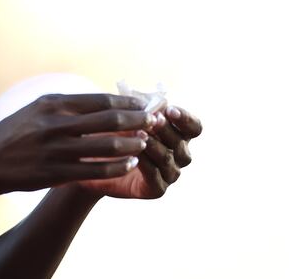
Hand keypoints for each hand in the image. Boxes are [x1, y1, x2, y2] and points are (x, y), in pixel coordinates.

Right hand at [0, 93, 153, 197]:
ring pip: (105, 145)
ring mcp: (56, 150)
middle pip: (107, 120)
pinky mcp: (56, 173)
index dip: (125, 101)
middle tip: (154, 120)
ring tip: (145, 142)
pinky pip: (95, 170)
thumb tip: (100, 102)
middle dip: (135, 119)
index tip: (143, 103)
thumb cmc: (14, 134)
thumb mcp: (35, 110)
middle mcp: (55, 124)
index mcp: (51, 104)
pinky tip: (129, 163)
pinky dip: (116, 166)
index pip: (98, 100)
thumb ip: (65, 106)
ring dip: (130, 143)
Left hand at [75, 105, 201, 198]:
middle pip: (181, 143)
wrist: (95, 161)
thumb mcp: (128, 114)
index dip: (185, 119)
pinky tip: (133, 153)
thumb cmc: (115, 132)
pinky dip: (146, 163)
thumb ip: (142, 105)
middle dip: (166, 130)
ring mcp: (169, 173)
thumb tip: (152, 99)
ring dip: (155, 145)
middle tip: (153, 119)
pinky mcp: (157, 189)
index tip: (170, 109)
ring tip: (139, 133)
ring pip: (169, 159)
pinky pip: (155, 175)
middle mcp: (179, 155)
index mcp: (178, 134)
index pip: (194, 127)